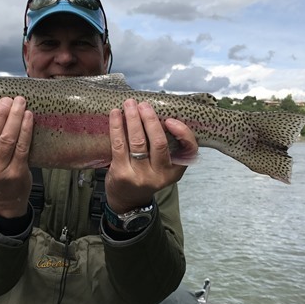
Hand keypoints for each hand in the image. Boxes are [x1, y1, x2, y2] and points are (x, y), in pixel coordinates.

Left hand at [105, 99, 197, 213]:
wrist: (127, 199)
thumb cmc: (146, 175)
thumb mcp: (163, 166)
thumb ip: (165, 145)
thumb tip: (155, 112)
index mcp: (176, 170)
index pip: (189, 151)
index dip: (183, 133)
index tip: (171, 120)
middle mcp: (161, 175)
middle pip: (159, 143)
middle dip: (150, 120)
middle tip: (143, 105)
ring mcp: (141, 176)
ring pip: (138, 142)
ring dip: (132, 119)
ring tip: (129, 104)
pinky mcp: (122, 174)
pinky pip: (119, 145)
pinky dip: (117, 127)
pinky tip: (115, 115)